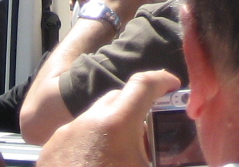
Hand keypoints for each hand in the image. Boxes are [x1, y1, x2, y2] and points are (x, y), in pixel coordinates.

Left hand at [36, 69, 178, 166]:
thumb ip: (160, 157)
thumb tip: (188, 164)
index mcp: (117, 125)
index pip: (144, 84)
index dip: (162, 80)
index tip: (172, 85)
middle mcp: (89, 122)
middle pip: (118, 97)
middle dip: (135, 105)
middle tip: (149, 127)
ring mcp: (65, 134)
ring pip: (94, 117)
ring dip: (111, 126)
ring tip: (120, 154)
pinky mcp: (49, 149)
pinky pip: (74, 135)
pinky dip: (89, 142)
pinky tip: (95, 165)